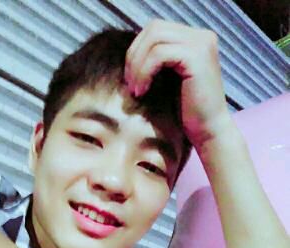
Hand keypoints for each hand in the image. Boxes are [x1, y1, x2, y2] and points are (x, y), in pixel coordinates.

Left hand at [124, 19, 231, 150]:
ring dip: (137, 65)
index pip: (155, 29)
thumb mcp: (166, 80)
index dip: (136, 51)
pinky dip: (145, 72)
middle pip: (154, 28)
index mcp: (194, 39)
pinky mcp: (197, 57)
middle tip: (130, 83)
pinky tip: (143, 91)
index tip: (130, 78)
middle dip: (134, 56)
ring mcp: (201, 44)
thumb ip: (154, 61)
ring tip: (136, 89)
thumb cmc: (184, 112)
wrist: (207, 132)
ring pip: (154, 39)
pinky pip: (159, 54)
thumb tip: (129, 53)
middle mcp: (201, 36)